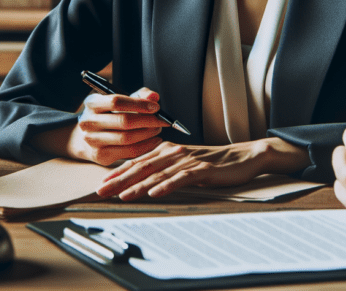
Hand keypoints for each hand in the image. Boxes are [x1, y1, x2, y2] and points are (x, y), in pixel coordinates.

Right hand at [63, 87, 166, 165]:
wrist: (87, 137)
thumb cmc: (109, 116)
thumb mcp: (120, 101)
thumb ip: (139, 96)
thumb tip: (154, 96)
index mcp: (92, 103)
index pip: (116, 102)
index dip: (139, 104)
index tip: (156, 107)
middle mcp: (89, 122)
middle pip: (123, 121)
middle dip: (147, 121)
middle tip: (162, 120)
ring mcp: (93, 140)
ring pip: (127, 138)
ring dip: (148, 134)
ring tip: (157, 129)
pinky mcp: (100, 155)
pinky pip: (129, 151)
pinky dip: (146, 146)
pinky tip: (154, 140)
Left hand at [97, 137, 308, 200]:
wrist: (244, 156)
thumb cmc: (215, 162)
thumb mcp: (186, 163)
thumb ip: (166, 168)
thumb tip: (144, 180)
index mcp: (168, 150)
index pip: (138, 161)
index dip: (118, 172)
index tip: (101, 183)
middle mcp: (174, 153)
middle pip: (142, 167)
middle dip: (119, 180)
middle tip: (101, 191)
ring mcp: (188, 161)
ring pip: (157, 174)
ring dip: (138, 185)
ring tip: (122, 195)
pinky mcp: (202, 170)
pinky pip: (181, 178)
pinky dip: (166, 185)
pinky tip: (155, 192)